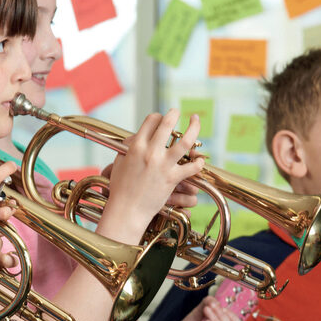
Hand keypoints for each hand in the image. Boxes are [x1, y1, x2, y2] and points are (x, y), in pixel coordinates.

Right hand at [99, 111, 203, 243]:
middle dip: (174, 113)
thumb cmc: (120, 188)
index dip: (157, 117)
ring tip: (195, 121)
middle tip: (178, 111)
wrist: (126, 210)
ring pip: (185, 142)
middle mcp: (150, 152)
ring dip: (194, 128)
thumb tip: (137, 136)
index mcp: (136, 147)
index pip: (150, 121)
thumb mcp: (119, 162)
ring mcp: (163, 165)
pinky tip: (200, 159)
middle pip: (167, 124)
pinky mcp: (172, 178)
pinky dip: (198, 162)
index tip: (160, 119)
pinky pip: (191, 167)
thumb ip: (129, 147)